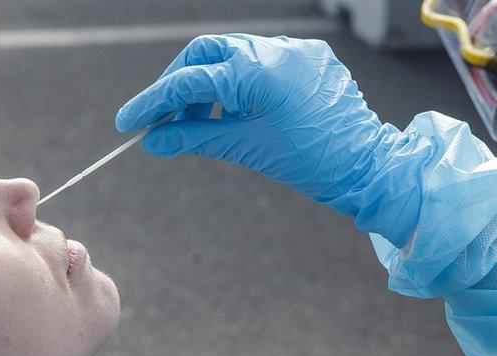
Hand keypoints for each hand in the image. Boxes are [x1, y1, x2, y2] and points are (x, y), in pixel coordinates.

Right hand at [116, 34, 431, 246]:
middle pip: (205, 52)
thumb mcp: (245, 147)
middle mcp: (275, 49)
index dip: (153, 101)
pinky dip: (237, 82)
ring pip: (231, 54)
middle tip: (162, 117)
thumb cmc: (310, 160)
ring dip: (207, 83)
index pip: (189, 80)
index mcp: (257, 70)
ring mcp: (294, 50)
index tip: (128, 121)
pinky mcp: (307, 57)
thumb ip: (195, 137)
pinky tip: (233, 111)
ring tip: (197, 121)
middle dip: (178, 83)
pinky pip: (259, 61)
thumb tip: (153, 141)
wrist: (368, 165)